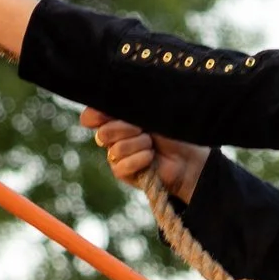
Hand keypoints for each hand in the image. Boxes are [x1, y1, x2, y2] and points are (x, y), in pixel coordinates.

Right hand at [80, 109, 208, 201]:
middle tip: (144, 130)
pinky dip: (139, 160)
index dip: (94, 115)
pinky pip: (121, 165)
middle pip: (103, 132)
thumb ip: (130, 106)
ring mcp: (115, 155)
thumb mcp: (151, 112)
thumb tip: (110, 105)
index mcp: (115, 117)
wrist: (188, 157)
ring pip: (116, 149)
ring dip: (139, 145)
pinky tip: (150, 158)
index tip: (106, 114)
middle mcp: (112, 136)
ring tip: (152, 145)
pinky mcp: (122, 173)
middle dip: (126, 129)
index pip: (90, 116)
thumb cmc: (172, 131)